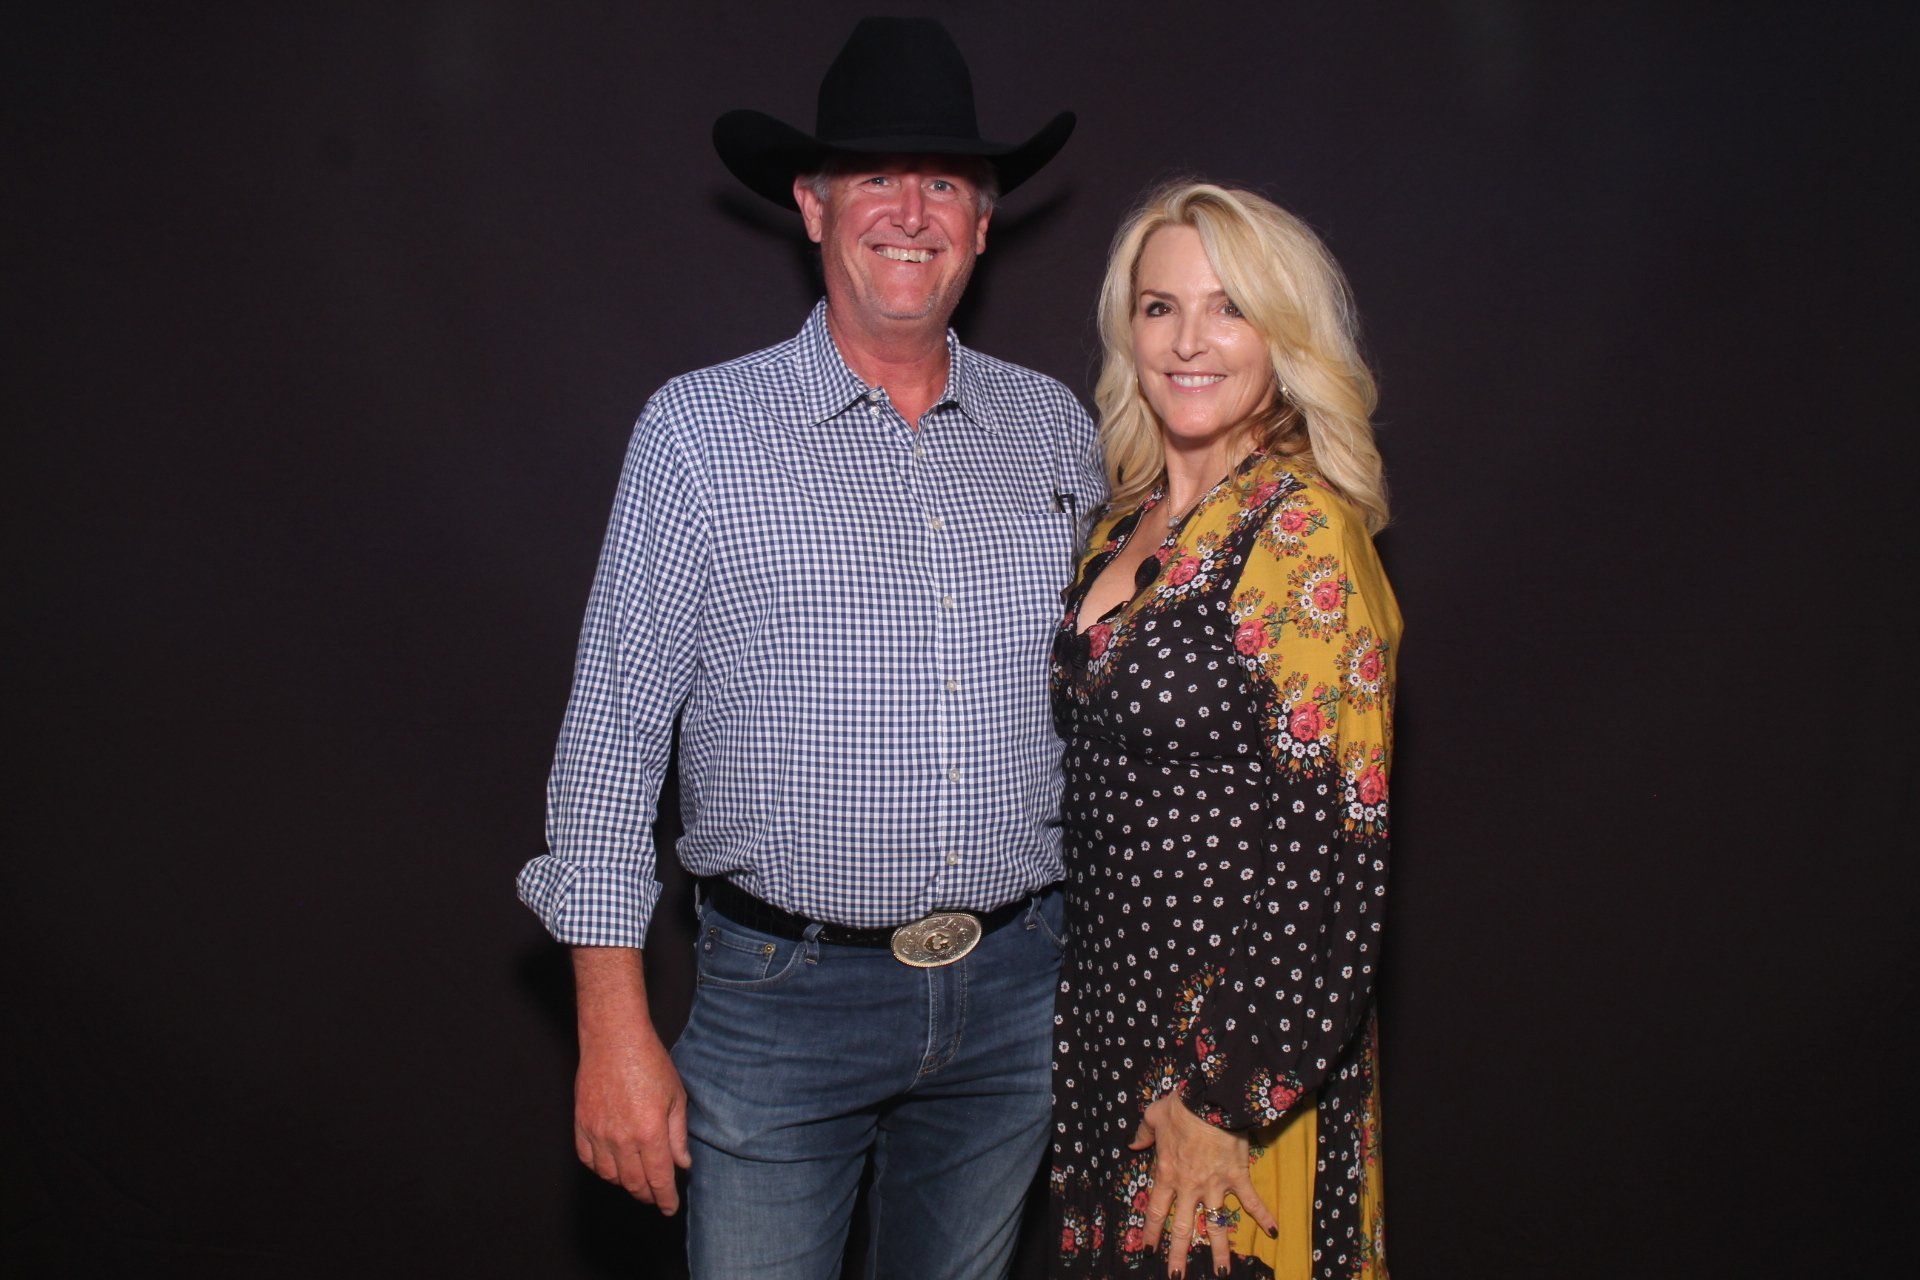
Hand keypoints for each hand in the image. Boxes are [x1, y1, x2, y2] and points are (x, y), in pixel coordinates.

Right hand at [574, 1024, 691, 1211]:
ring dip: (625, 1184)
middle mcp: (622, 1138)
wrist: (614, 1039)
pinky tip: (612, 1166)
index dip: (665, 1199)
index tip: (670, 1208)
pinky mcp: (582, 1124)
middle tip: (656, 1197)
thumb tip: (682, 1164)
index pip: (659, 1179)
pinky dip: (601, 1169)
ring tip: (636, 1181)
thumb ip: (678, 1135)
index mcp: (650, 1132)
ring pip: (610, 1176)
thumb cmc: (649, 1062)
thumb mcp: (676, 1096)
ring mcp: (599, 1133)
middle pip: (634, 1183)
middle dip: (647, 1195)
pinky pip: (588, 1160)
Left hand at [1132, 1093, 1278, 1277]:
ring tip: (1222, 1273)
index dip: (1151, 1233)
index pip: (1156, 1211)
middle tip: (1176, 1277)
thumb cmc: (1181, 1107)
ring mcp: (1214, 1185)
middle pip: (1182, 1228)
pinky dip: (1264, 1215)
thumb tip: (1133, 1143)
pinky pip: (1251, 1200)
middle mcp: (1189, 1186)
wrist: (1212, 1100)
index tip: (1147, 1251)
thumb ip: (1143, 1133)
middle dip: (1178, 1255)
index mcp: (1167, 1173)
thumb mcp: (1154, 1115)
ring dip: (1219, 1250)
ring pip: (1215, 1224)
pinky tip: (1274, 1231)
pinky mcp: (1237, 1177)